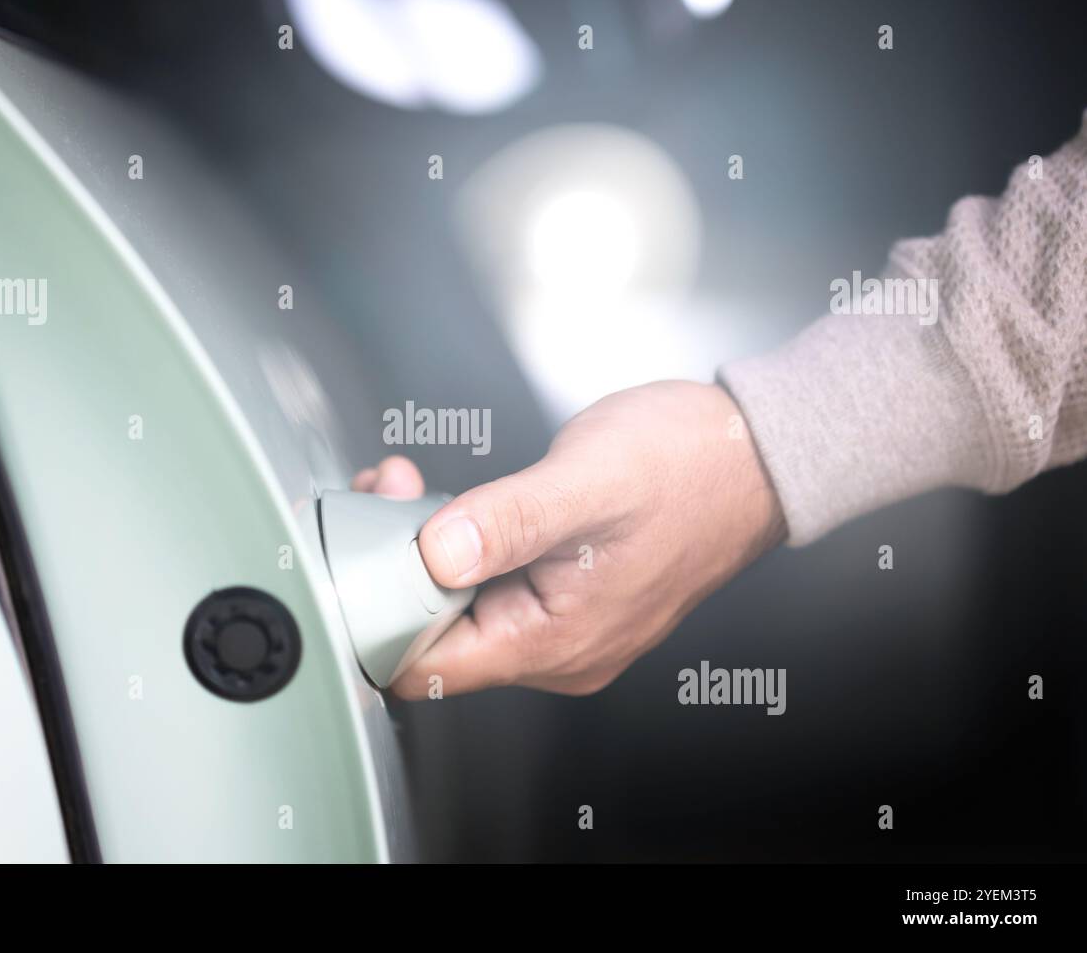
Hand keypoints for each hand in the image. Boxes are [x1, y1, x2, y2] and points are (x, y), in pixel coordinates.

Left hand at [373, 381, 785, 698]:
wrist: (755, 453)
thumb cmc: (691, 466)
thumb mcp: (588, 482)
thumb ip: (506, 522)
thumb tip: (434, 555)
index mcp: (556, 641)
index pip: (428, 667)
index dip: (380, 609)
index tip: (364, 548)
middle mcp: (557, 650)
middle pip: (438, 636)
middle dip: (396, 566)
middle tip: (390, 493)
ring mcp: (563, 625)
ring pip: (462, 609)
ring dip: (425, 551)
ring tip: (412, 486)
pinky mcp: (565, 595)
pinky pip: (491, 588)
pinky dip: (460, 548)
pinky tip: (454, 504)